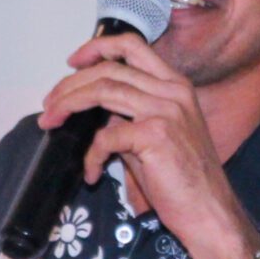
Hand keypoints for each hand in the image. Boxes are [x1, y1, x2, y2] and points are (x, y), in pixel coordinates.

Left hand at [39, 36, 259, 258]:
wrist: (209, 212)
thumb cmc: (186, 181)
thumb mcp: (156, 137)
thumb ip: (129, 117)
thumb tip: (95, 114)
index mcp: (176, 85)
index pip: (133, 46)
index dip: (97, 47)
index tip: (74, 62)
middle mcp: (172, 91)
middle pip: (109, 68)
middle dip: (70, 83)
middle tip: (49, 103)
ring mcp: (165, 110)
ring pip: (102, 91)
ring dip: (68, 105)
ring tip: (51, 122)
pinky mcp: (155, 135)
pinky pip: (106, 137)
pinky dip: (91, 156)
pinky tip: (92, 173)